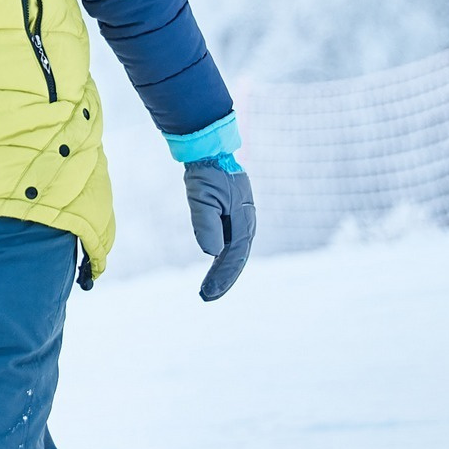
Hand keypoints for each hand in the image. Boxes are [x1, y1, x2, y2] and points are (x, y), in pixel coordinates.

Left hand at [185, 158, 255, 300]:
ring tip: (208, 290)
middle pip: (236, 259)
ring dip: (222, 271)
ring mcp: (240, 220)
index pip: (234, 257)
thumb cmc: (207, 172)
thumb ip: (206, 223)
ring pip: (233, 253)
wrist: (210, 151)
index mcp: (244, 221)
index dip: (222, 278)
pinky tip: (213, 266)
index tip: (208, 293)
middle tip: (206, 297)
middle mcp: (245, 223)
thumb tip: (212, 253)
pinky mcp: (231, 216)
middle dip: (223, 280)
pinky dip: (222, 258)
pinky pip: (228, 242)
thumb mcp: (203, 196)